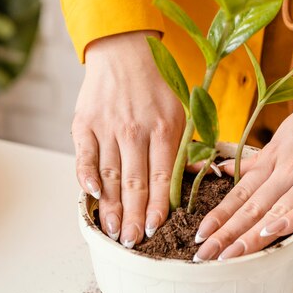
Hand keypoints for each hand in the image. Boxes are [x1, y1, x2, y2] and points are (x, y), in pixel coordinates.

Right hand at [73, 31, 184, 246]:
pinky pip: (84, 156)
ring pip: (110, 175)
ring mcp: (108, 127)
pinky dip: (87, 176)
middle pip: (135, 183)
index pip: (161, 178)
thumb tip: (208, 174)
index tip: (153, 230)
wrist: (123, 50)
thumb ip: (188, 145)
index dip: (157, 207)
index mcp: (164, 129)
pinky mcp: (85, 123)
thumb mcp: (182, 110)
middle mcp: (135, 130)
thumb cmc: (157, 85)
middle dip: (133, 217)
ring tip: (113, 231)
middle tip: (132, 242)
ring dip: (111, 206)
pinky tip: (92, 196)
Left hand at [194, 25, 292, 260]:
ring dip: (249, 235)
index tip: (199, 236)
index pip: (240, 194)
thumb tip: (228, 170)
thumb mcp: (286, 134)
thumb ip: (260, 159)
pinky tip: (272, 233)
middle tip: (202, 255)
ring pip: (275, 209)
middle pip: (250, 207)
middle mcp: (287, 168)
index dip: (219, 216)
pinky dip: (292, 218)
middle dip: (224, 234)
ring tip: (227, 256)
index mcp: (274, 158)